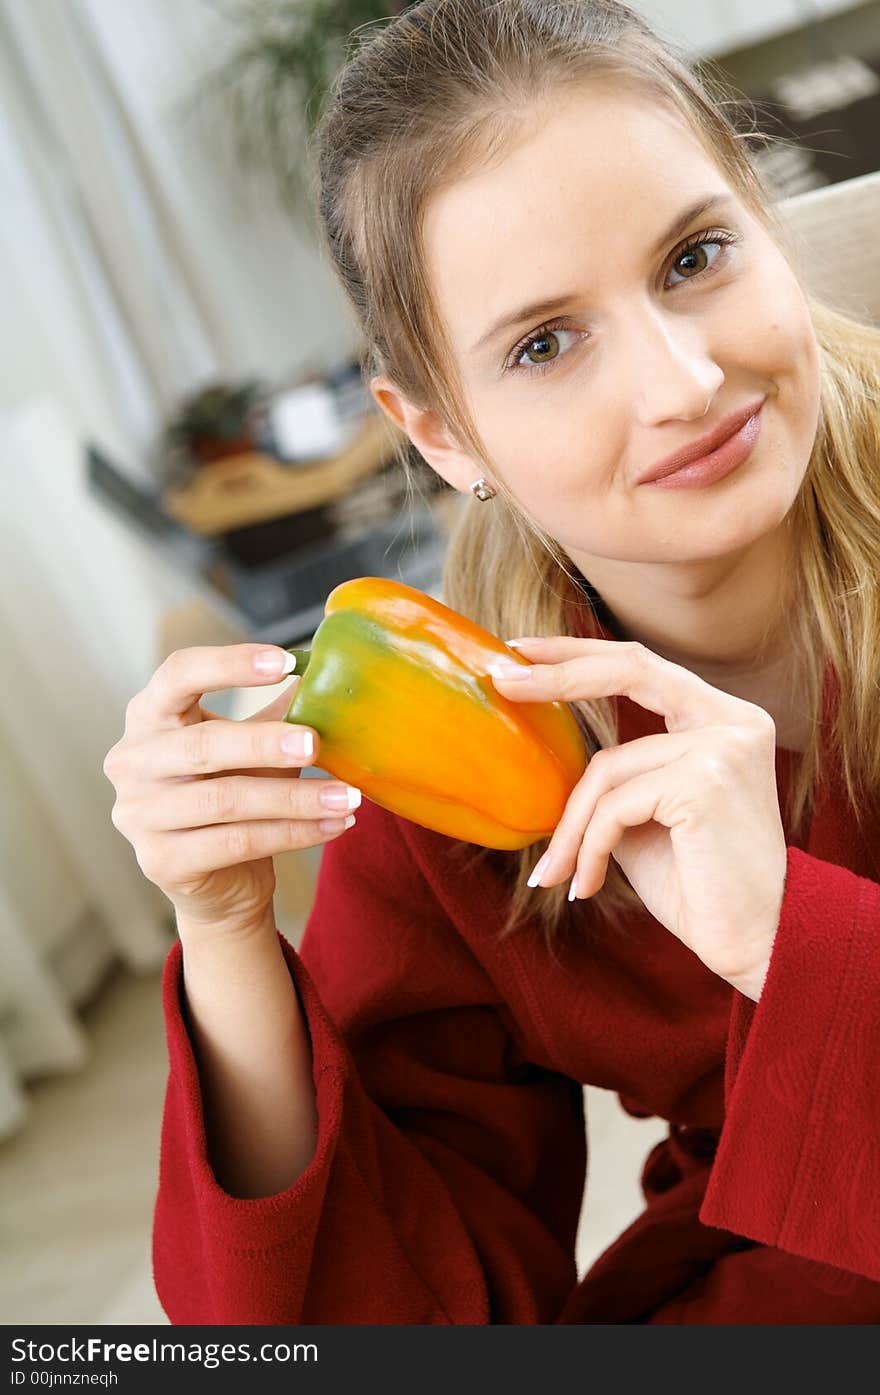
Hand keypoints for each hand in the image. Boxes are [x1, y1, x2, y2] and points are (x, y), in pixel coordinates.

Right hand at [102, 644, 360, 940]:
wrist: (219, 879)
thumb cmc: (232, 793)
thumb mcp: (251, 746)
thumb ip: (279, 711)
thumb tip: (329, 670)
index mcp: (149, 716)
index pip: (178, 675)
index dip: (230, 665)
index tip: (287, 662)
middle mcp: (132, 762)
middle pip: (203, 744)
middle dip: (264, 743)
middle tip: (315, 743)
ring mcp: (140, 815)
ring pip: (225, 800)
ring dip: (294, 798)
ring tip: (346, 796)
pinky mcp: (162, 862)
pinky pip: (237, 842)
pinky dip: (293, 833)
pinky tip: (333, 826)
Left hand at [489, 637, 787, 998]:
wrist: (754, 941)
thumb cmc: (697, 882)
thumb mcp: (644, 813)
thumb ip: (615, 773)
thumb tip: (544, 751)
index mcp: (723, 718)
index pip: (643, 665)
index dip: (579, 654)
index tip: (522, 651)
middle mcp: (732, 720)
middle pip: (630, 670)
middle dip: (557, 674)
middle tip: (500, 682)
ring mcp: (723, 746)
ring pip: (607, 768)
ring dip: (570, 829)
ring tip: (558, 874)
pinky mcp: (704, 782)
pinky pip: (614, 806)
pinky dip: (590, 848)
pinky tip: (588, 885)